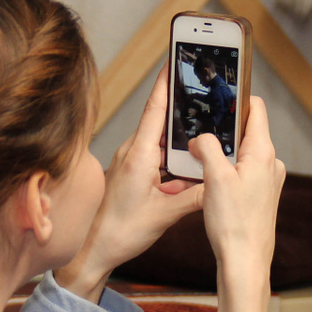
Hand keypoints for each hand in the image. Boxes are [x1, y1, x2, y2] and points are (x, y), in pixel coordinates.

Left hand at [55, 67, 202, 300]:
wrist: (93, 250)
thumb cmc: (120, 232)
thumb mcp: (165, 215)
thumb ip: (195, 197)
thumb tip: (218, 185)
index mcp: (139, 155)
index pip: (155, 110)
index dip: (166, 84)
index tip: (174, 60)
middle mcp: (132, 152)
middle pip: (162, 122)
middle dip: (183, 111)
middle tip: (204, 95)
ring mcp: (130, 162)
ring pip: (161, 143)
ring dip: (180, 142)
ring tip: (202, 135)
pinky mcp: (130, 173)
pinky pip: (155, 158)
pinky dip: (172, 160)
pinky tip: (186, 170)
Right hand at [190, 97, 283, 311]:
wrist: (245, 262)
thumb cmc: (234, 224)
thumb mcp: (214, 178)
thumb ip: (207, 149)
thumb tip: (200, 139)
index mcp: (262, 153)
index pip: (256, 109)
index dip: (237, 98)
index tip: (219, 94)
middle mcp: (270, 164)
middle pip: (247, 131)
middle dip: (223, 128)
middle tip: (199, 127)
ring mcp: (267, 181)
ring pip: (242, 154)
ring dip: (223, 153)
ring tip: (199, 157)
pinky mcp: (261, 197)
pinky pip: (242, 173)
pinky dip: (227, 171)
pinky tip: (208, 181)